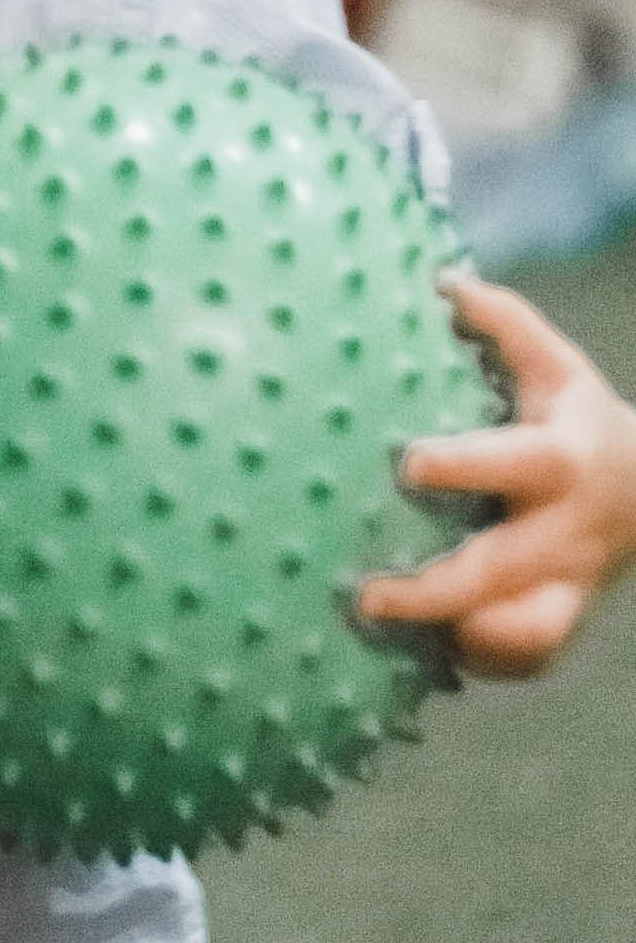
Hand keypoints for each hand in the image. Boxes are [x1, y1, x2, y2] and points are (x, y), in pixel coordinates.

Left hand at [355, 274, 635, 677]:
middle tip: (364, 596)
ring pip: (530, 633)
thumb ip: (503, 322)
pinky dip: (489, 663)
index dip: (464, 465)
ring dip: (465, 638)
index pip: (514, 463)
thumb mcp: (557, 366)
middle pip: (503, 569)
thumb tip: (443, 279)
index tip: (407, 461)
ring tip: (393, 639)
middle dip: (435, 588)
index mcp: (560, 460)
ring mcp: (568, 584)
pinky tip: (433, 655)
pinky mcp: (564, 619)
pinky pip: (531, 658)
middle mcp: (564, 530)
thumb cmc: (577, 420)